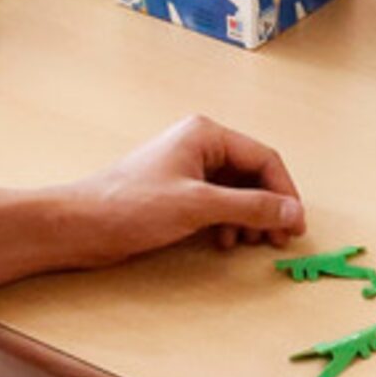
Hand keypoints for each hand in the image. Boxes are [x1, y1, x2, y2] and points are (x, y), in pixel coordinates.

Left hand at [58, 115, 303, 263]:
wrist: (80, 225)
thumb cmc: (131, 206)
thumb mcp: (198, 206)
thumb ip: (250, 207)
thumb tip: (290, 212)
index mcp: (205, 134)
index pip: (263, 158)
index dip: (284, 192)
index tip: (295, 224)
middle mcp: (199, 145)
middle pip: (252, 174)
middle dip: (267, 206)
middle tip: (277, 238)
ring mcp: (187, 168)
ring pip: (236, 190)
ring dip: (248, 217)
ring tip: (249, 241)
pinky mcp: (177, 191)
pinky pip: (217, 202)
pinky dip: (228, 221)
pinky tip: (224, 240)